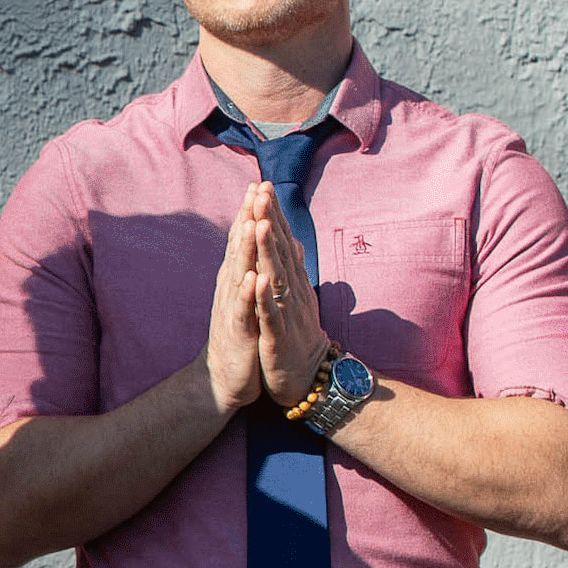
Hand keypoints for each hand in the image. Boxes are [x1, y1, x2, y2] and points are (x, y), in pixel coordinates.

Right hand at [200, 198, 264, 415]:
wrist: (222, 378)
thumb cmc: (239, 337)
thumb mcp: (247, 299)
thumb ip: (253, 269)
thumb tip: (260, 244)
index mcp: (236, 278)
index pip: (243, 239)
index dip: (250, 212)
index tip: (258, 184)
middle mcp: (230, 287)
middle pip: (239, 247)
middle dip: (247, 218)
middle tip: (254, 189)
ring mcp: (232, 308)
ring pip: (238, 272)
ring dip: (245, 248)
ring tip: (252, 223)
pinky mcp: (237, 331)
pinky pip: (242, 309)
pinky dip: (247, 292)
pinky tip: (252, 277)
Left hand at [247, 186, 333, 406]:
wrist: (308, 380)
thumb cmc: (297, 337)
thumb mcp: (296, 299)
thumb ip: (293, 269)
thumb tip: (292, 240)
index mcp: (293, 284)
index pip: (282, 243)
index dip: (273, 215)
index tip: (263, 186)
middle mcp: (293, 293)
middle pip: (280, 252)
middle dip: (271, 222)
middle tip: (263, 191)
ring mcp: (287, 315)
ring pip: (277, 278)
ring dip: (268, 252)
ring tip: (260, 224)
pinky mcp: (278, 338)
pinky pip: (271, 315)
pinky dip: (264, 297)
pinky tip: (259, 279)